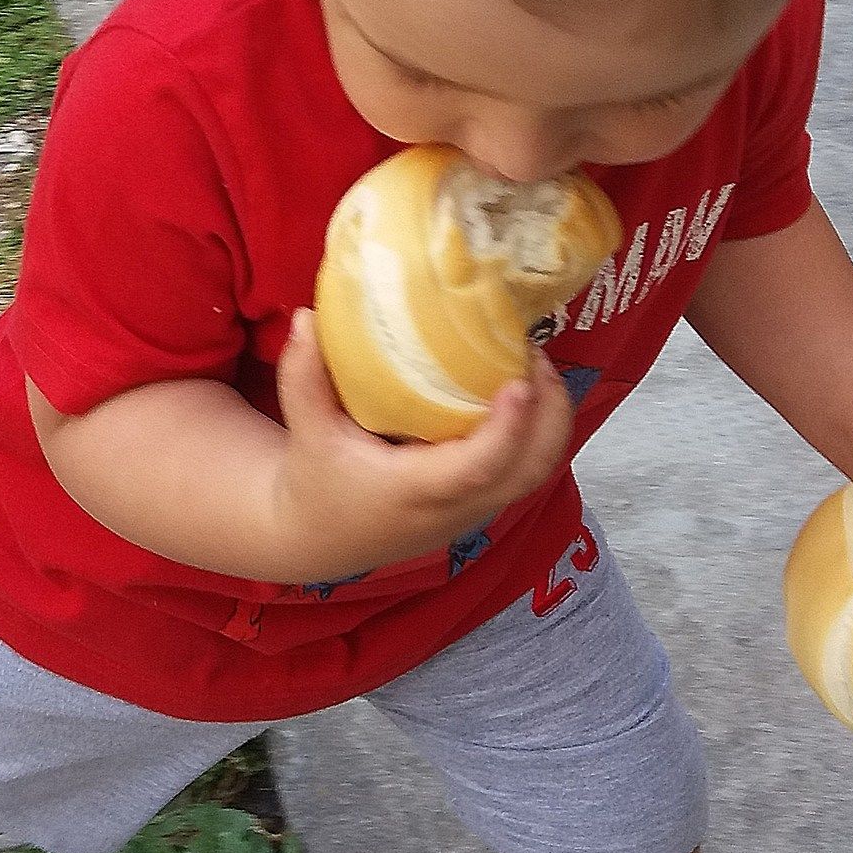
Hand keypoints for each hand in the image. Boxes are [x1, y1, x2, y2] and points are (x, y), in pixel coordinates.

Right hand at [269, 309, 577, 581]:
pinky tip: (520, 385)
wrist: (322, 537)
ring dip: (548, 418)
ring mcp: (474, 510)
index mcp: (413, 491)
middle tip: (534, 355)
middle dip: (549, 413)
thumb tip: (306, 316)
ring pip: (537, 471)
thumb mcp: (306, 430)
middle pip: (528, 471)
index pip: (474, 469)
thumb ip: (303, 376)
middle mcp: (454, 507)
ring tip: (534, 362)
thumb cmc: (318, 481)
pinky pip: (525, 468)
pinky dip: (536, 430)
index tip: (518, 381)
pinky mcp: (480, 503)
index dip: (505, 429)